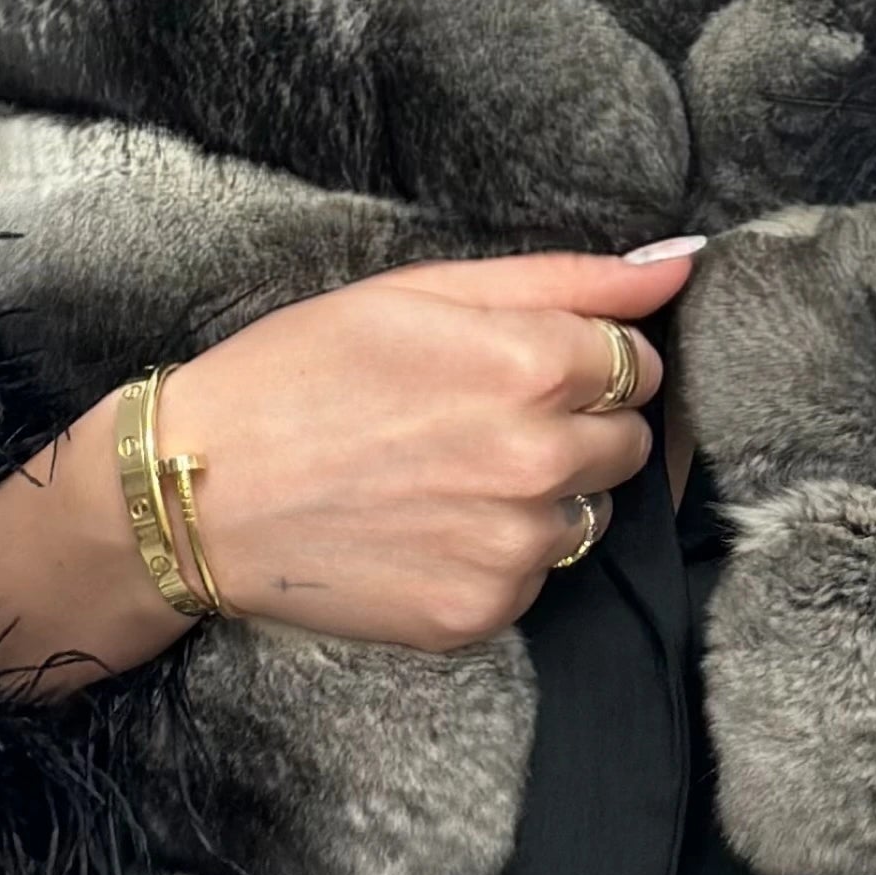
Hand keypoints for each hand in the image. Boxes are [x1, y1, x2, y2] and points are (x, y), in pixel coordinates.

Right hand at [0, 244, 698, 692]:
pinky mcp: (482, 613)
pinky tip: (428, 529)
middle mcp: (539, 460)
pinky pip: (538, 579)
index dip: (591, 363)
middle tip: (483, 422)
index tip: (531, 368)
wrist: (195, 491)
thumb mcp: (421, 292)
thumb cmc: (300, 372)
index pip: (642, 366)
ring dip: (546, 497)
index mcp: (533, 364)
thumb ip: (566, 277)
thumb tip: (680, 262)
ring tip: (450, 477)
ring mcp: (514, 547)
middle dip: (580, 428)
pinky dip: (499, 555)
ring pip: (592, 516)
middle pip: (630, 444)